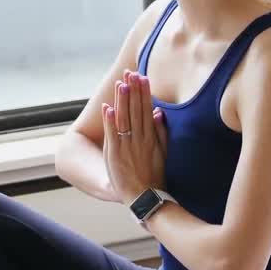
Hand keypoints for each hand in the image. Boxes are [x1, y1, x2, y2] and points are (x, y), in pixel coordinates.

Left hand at [101, 69, 168, 204]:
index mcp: (151, 137)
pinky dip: (110, 121)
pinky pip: (113, 135)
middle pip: (136, 110)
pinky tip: (108, 108)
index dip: (144, 93)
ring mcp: (128, 146)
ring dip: (123, 101)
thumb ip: (161, 131)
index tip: (142, 77)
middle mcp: (140, 138)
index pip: (146, 109)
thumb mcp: (162, 152)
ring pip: (124, 119)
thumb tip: (158, 112)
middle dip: (134, 91)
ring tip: (121, 84)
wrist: (146, 197)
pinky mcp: (116, 154)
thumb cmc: (154, 175)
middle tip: (131, 73)